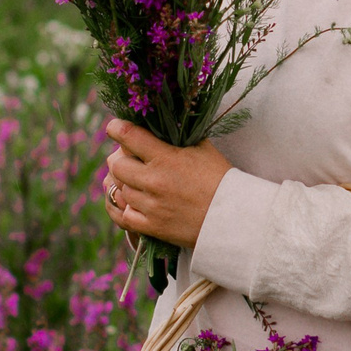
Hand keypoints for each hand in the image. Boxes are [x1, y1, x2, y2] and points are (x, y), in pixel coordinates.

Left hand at [102, 120, 230, 246]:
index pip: (129, 136)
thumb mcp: (203, 149)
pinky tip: (125, 201)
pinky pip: (121, 216)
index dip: (116, 128)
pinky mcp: (152, 227)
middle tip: (129, 158)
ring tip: (134, 180)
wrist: (235, 218)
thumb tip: (162, 124)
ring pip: (118, 190)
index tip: (115, 127)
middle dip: (120, 158)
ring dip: (124, 183)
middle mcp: (154, 181)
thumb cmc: (221, 180)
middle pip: (116, 164)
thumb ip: (178, 137)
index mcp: (166, 158)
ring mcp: (151, 206)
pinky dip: (120, 207)